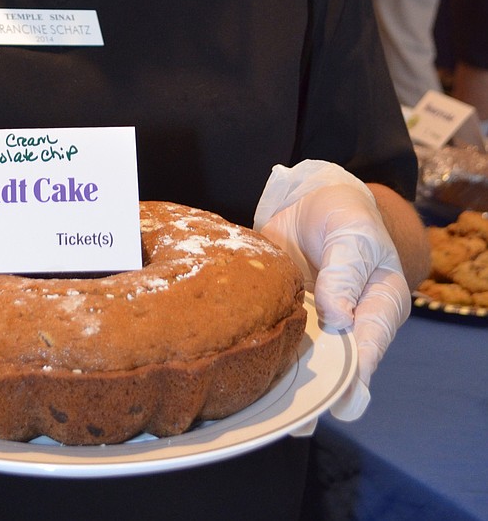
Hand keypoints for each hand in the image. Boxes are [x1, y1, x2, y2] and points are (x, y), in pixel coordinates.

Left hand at [255, 162, 410, 420]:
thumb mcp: (353, 234)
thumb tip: (339, 316)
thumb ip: (346, 270)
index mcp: (379, 308)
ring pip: (300, 362)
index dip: (357, 377)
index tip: (343, 403)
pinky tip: (237, 372)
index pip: (370, 348)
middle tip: (292, 415)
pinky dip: (256, 354)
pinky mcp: (283, 317)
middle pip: (334, 367)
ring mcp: (314, 325)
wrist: (313, 200)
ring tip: (260, 404)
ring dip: (280, 381)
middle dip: (313, 392)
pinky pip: (271, 340)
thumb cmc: (346, 217)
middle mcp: (348, 326)